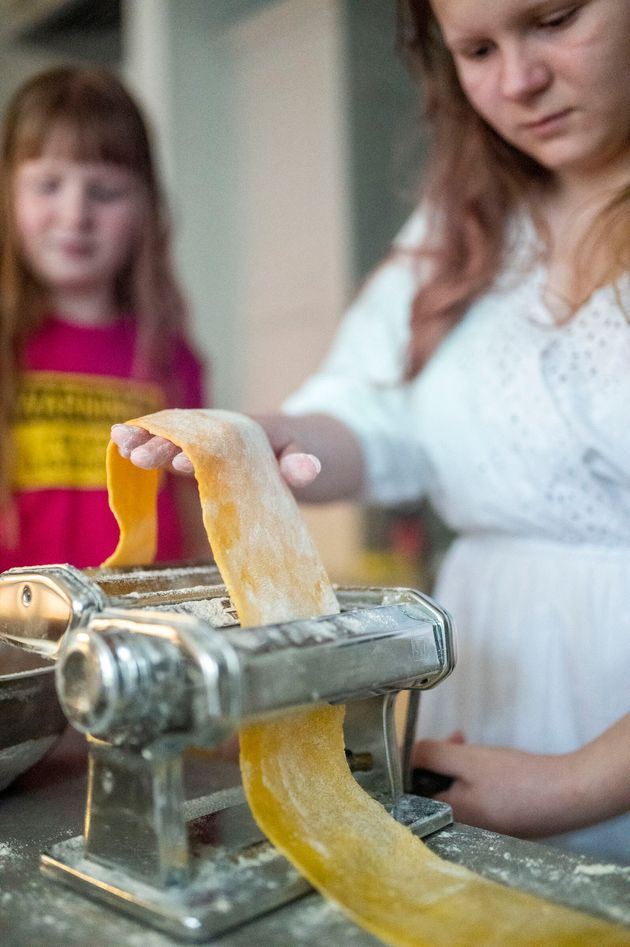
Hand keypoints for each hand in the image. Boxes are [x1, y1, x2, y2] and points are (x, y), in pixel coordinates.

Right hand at [110, 420, 322, 487]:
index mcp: (245, 430)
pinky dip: (150, 452)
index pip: (215, 437)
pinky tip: (122, 454)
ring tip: (120, 448)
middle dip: (161, 443)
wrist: (310, 447)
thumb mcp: (313, 457)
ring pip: (171, 439)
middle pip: (186, 434)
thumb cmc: (308, 451)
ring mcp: (209, 444)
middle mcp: (221, 431)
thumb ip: (304, 463)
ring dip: (147, 443)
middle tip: (137, 456)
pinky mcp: (201, 458)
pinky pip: (171, 452)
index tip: (179, 462)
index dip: (197, 449)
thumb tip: (305, 469)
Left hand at [412, 736, 585, 838]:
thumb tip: (403, 753)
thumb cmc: (515, 779)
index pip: (409, 794)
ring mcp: (479, 829)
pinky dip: (469, 776)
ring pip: (451, 790)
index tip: (419, 743)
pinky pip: (470, 797)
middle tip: (450, 739)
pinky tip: (481, 758)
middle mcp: (459, 830)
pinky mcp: (496, 823)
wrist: (567, 795)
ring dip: (452, 764)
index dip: (409, 765)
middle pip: (430, 791)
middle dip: (434, 760)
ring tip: (463, 741)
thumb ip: (430, 755)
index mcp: (446, 819)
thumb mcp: (466, 761)